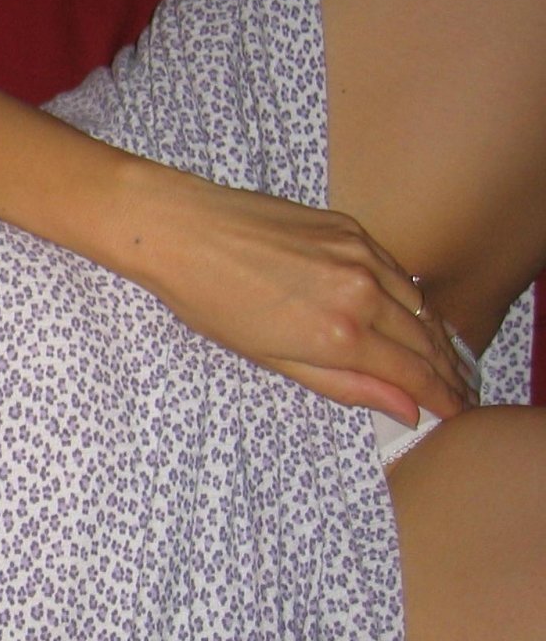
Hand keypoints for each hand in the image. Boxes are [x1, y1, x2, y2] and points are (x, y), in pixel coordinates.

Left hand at [135, 173, 475, 423]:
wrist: (180, 230)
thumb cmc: (208, 299)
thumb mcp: (271, 359)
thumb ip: (344, 385)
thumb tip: (404, 409)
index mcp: (339, 334)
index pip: (414, 374)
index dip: (444, 398)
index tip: (460, 413)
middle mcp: (362, 292)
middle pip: (426, 341)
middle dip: (448, 372)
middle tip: (460, 393)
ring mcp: (360, 254)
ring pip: (419, 304)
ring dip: (435, 336)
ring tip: (444, 361)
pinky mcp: (351, 227)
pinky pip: (397, 270)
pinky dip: (411, 298)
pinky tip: (411, 315)